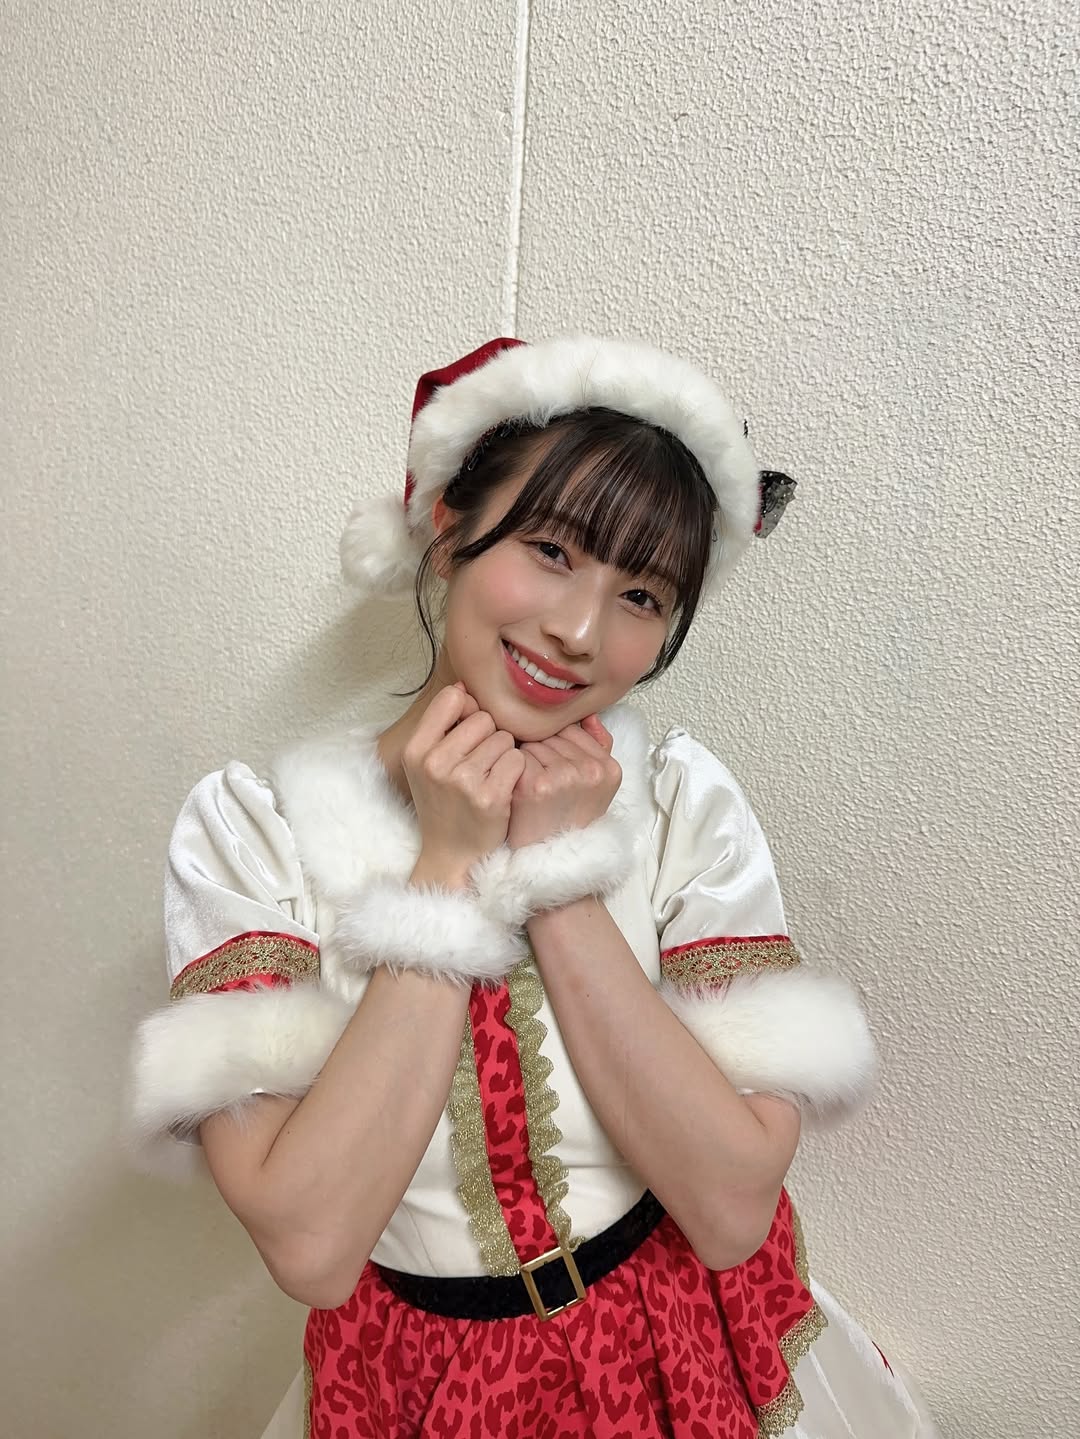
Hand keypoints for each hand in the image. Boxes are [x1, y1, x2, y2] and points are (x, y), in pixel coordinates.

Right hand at [403, 683, 525, 885]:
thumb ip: (442, 725)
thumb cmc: (444, 802)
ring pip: (504, 738)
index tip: (467, 734)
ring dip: (504, 754)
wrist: (451, 854)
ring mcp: (462, 781)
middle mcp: (435, 763)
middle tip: (479, 765)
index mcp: (416, 750)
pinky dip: (517, 771)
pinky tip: (504, 787)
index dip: (468, 711)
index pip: (452, 698)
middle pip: (484, 718)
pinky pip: (518, 760)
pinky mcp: (490, 797)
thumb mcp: (427, 763)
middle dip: (489, 737)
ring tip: (490, 777)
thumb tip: (464, 688)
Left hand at [506, 714, 621, 850]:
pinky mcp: (535, 785)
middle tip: (541, 779)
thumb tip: (589, 716)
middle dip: (541, 751)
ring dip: (525, 759)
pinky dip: (513, 770)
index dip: (557, 747)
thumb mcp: (595, 785)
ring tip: (531, 785)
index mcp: (609, 768)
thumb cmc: (569, 819)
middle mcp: (590, 771)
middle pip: (552, 734)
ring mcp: (563, 777)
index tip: (554, 769)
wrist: (549, 859)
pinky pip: (518, 756)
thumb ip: (598, 746)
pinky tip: (519, 789)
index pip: (573, 730)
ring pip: (533, 743)